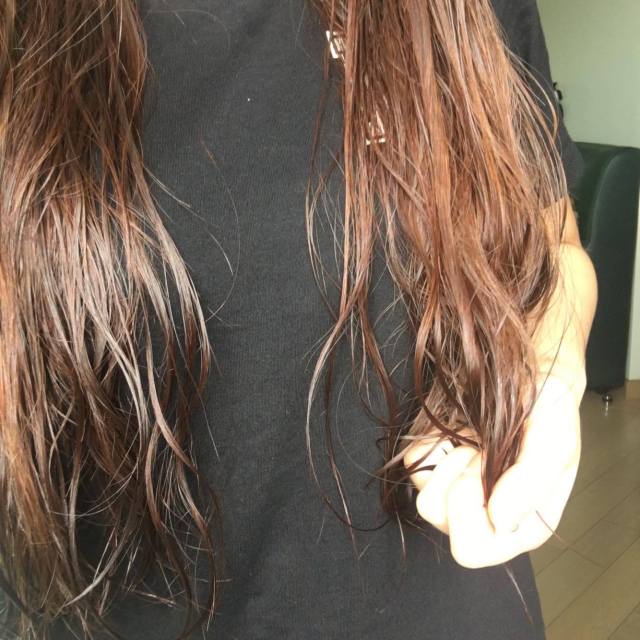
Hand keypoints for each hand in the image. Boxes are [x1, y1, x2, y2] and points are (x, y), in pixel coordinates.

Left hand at [403, 374, 581, 567]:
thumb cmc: (548, 406)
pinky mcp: (438, 466)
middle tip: (483, 453)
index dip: (470, 506)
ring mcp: (458, 494)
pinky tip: (460, 436)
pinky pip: (414, 465)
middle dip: (458, 481)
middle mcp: (486, 518)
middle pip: (440, 520)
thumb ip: (532, 481)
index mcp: (521, 527)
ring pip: (424, 500)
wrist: (533, 372)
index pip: (470, 549)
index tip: (492, 469)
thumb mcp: (553, 438)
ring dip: (449, 464)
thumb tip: (502, 521)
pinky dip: (433, 445)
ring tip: (476, 445)